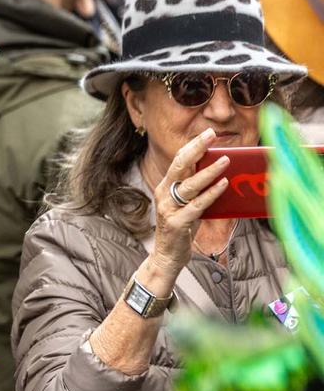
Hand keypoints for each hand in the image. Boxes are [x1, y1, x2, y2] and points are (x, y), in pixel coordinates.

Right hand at [150, 129, 230, 279]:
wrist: (167, 257)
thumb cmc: (181, 229)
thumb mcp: (187, 204)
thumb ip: (198, 190)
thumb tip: (221, 172)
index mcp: (165, 187)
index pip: (178, 160)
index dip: (193, 146)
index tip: (208, 133)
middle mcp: (164, 195)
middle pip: (179, 166)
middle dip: (196, 148)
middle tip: (211, 135)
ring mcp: (169, 209)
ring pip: (190, 185)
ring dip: (209, 171)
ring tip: (226, 160)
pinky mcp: (178, 223)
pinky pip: (197, 205)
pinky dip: (211, 194)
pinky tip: (223, 185)